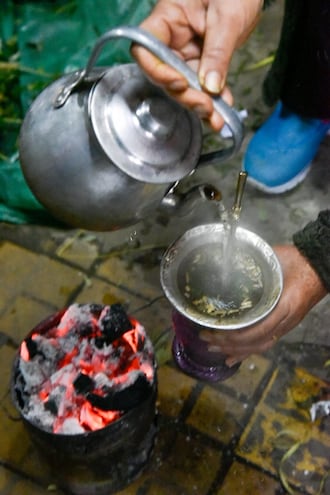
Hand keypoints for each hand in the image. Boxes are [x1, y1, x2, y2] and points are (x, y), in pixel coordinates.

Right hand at [131, 0, 262, 129]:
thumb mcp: (227, 16)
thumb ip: (217, 52)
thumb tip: (209, 87)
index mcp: (168, 17)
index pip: (145, 48)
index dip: (156, 71)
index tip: (179, 83)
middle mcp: (172, 38)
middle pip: (166, 74)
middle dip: (185, 95)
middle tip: (206, 108)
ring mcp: (187, 51)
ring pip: (185, 85)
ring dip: (200, 104)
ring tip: (217, 119)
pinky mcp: (202, 60)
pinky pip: (204, 84)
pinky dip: (214, 99)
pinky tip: (224, 110)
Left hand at [200, 245, 327, 365]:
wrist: (318, 267)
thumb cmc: (297, 261)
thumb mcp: (276, 260)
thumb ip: (256, 264)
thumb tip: (230, 261)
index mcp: (285, 305)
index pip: (261, 329)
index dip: (238, 335)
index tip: (217, 331)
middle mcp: (285, 320)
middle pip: (257, 341)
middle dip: (230, 344)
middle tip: (207, 338)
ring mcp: (285, 325)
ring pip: (260, 346)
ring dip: (236, 350)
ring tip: (214, 349)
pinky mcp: (283, 325)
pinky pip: (265, 343)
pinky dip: (247, 352)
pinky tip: (233, 358)